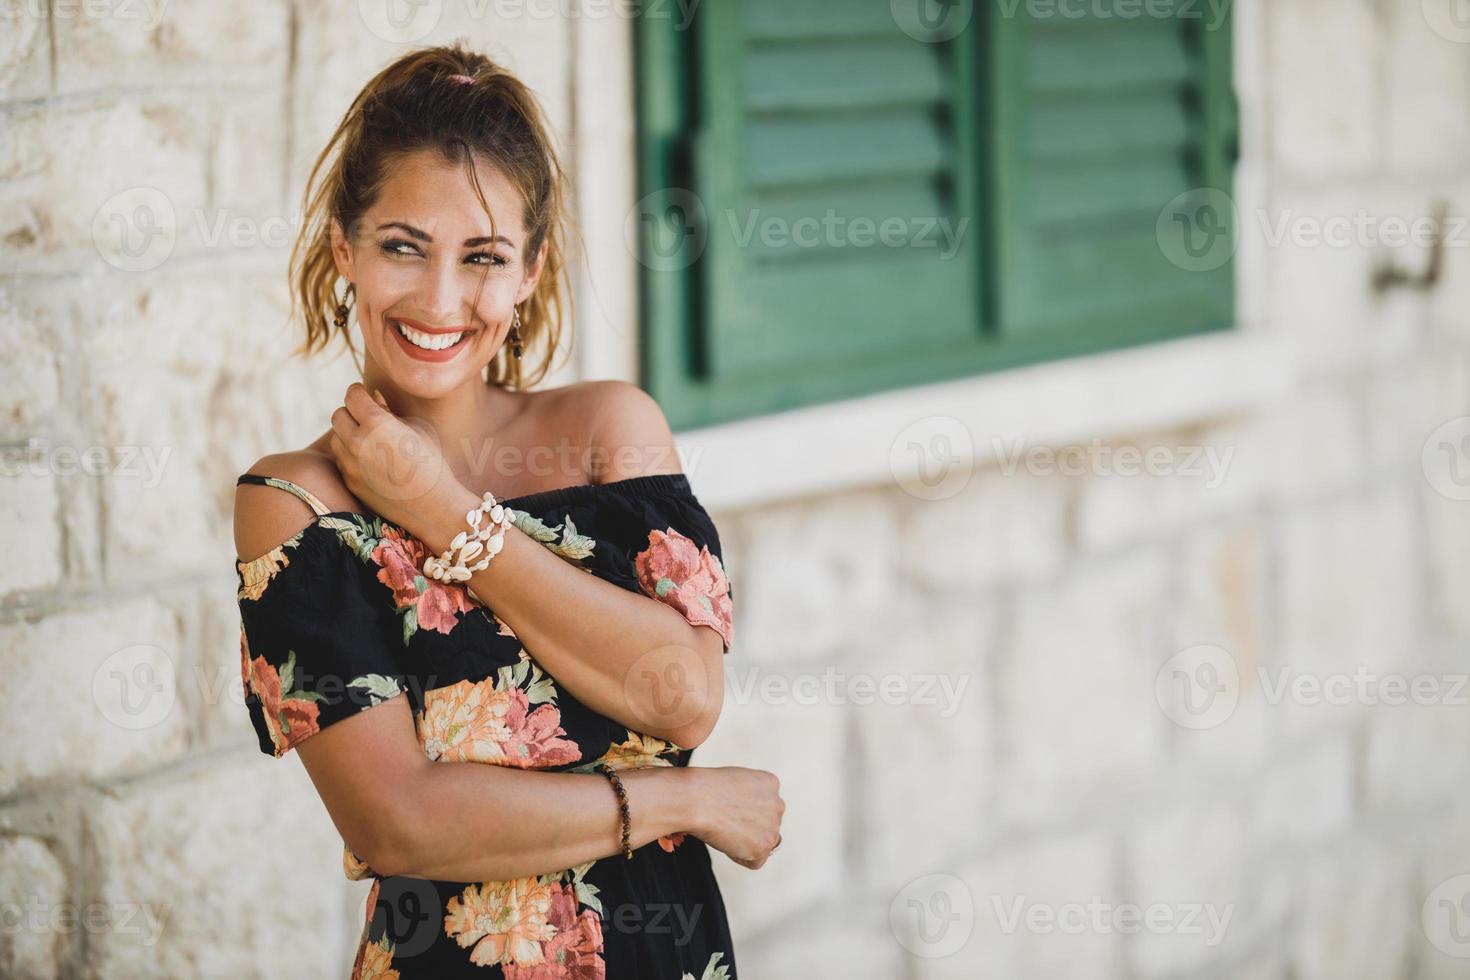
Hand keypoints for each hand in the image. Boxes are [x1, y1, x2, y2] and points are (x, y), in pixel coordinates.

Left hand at [328, 383, 460, 529]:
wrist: (434, 506)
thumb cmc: (432, 462)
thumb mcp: (417, 429)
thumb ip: (389, 410)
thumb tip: (372, 395)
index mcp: (376, 422)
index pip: (352, 396)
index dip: (358, 392)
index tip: (363, 394)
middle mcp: (358, 442)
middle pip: (338, 415)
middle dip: (350, 412)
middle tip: (365, 416)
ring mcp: (351, 465)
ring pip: (337, 439)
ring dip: (348, 435)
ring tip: (370, 440)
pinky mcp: (350, 482)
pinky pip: (342, 461)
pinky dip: (351, 456)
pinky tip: (372, 460)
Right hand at [686, 766, 784, 869]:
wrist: (697, 799)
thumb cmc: (705, 788)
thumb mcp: (735, 781)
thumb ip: (749, 796)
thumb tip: (748, 819)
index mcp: (771, 783)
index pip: (765, 806)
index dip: (743, 811)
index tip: (727, 807)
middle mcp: (778, 804)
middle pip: (767, 826)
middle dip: (748, 828)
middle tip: (725, 821)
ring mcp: (773, 827)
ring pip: (762, 843)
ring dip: (745, 842)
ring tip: (725, 829)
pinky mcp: (763, 847)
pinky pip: (755, 861)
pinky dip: (739, 857)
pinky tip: (726, 841)